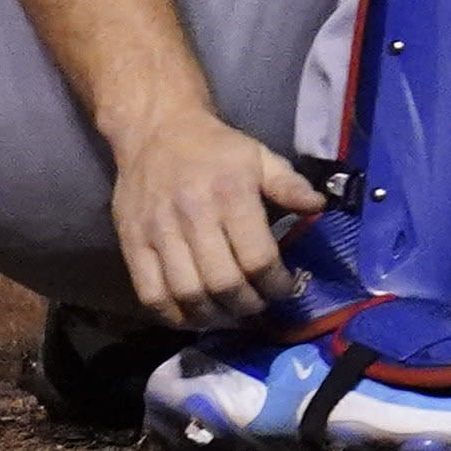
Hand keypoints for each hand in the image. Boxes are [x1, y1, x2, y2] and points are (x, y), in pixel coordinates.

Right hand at [105, 103, 324, 327]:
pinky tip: (193, 317)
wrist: (156, 132)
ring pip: (187, 294)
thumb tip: (319, 207)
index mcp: (231, 194)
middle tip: (259, 307)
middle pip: (223, 282)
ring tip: (231, 315)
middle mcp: (193, 216)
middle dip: (247, 305)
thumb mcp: (260, 156)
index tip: (285, 289)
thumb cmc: (215, 148)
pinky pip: (150, 295)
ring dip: (213, 316)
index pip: (257, 257)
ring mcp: (158, 233)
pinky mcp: (131, 245)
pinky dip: (173, 316)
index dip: (275, 283)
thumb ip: (289, 184)